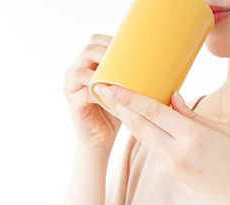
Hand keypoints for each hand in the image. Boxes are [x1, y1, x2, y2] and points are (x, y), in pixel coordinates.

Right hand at [63, 34, 121, 149]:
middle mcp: (75, 72)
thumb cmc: (115, 112)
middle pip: (88, 50)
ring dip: (104, 73)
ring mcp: (71, 88)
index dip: (111, 40)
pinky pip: (85, 94)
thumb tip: (157, 60)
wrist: (102, 139)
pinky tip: (116, 97)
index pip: (95, 41)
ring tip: (122, 80)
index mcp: (87, 64)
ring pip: (81, 72)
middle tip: (130, 62)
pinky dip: (101, 94)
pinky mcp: (74, 104)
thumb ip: (129, 73)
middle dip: (109, 53)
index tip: (132, 47)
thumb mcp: (124, 88)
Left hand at [96, 85, 229, 204]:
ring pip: (143, 137)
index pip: (154, 112)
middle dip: (119, 106)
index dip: (130, 98)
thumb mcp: (223, 132)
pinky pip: (153, 146)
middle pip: (141, 125)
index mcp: (193, 138)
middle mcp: (177, 152)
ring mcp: (171, 165)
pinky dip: (142, 131)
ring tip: (114, 100)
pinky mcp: (171, 172)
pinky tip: (136, 120)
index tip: (112, 86)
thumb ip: (193, 116)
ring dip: (127, 119)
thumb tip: (172, 98)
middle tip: (102, 88)